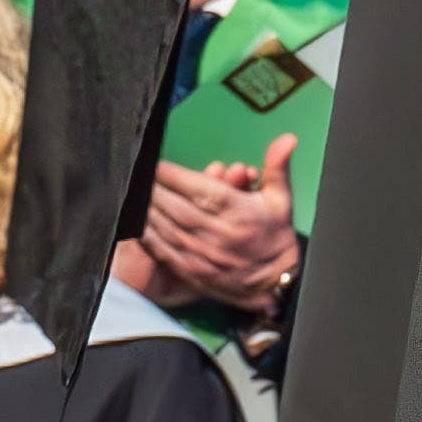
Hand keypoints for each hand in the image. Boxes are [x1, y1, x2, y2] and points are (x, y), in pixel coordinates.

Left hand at [136, 136, 301, 312]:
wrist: (276, 282)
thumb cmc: (275, 236)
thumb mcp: (281, 199)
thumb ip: (277, 166)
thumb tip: (287, 139)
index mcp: (240, 212)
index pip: (202, 190)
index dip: (176, 176)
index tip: (157, 165)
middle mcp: (220, 234)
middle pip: (180, 209)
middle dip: (156, 191)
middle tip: (139, 177)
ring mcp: (206, 255)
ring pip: (169, 230)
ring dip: (149, 212)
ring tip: (134, 197)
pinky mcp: (195, 272)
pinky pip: (167, 254)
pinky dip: (149, 240)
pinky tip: (137, 226)